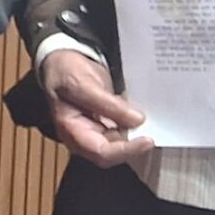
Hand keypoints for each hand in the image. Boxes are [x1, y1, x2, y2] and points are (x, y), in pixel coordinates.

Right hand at [39, 48, 151, 166]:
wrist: (62, 61)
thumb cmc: (65, 72)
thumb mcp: (83, 84)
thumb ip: (108, 104)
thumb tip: (137, 120)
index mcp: (71, 130)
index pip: (101, 151)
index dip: (125, 150)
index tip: (147, 140)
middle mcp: (83, 136)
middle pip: (112, 153)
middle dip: (132, 145)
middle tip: (152, 131)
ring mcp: (94, 131)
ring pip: (119, 144)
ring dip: (135, 136)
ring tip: (150, 123)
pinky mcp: (104, 124)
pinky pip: (122, 132)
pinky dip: (133, 127)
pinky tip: (141, 117)